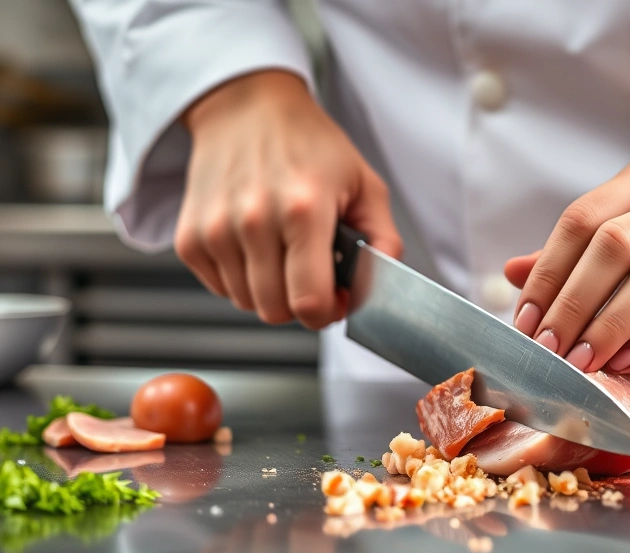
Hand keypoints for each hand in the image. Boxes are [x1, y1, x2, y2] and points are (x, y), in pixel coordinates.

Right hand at [176, 71, 401, 328]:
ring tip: (284, 253)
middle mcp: (253, 221)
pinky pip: (219, 289)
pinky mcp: (189, 237)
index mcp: (303, 211)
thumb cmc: (310, 144)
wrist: (247, 107)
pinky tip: (256, 247)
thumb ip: (384, 239)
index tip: (336, 298)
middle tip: (312, 273)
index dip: (329, 313)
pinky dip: (240, 279)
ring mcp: (215, 230)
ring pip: (247, 304)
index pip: (309, 302)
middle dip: (300, 303)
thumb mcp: (365, 184)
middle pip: (276, 312)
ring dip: (270, 291)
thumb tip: (381, 286)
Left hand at [505, 155, 629, 372]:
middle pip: (614, 246)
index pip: (582, 220)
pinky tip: (624, 361)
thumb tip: (510, 273)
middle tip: (546, 348)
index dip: (547, 271)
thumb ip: (578, 250)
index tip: (525, 318)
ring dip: (609, 325)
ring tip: (581, 361)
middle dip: (572, 302)